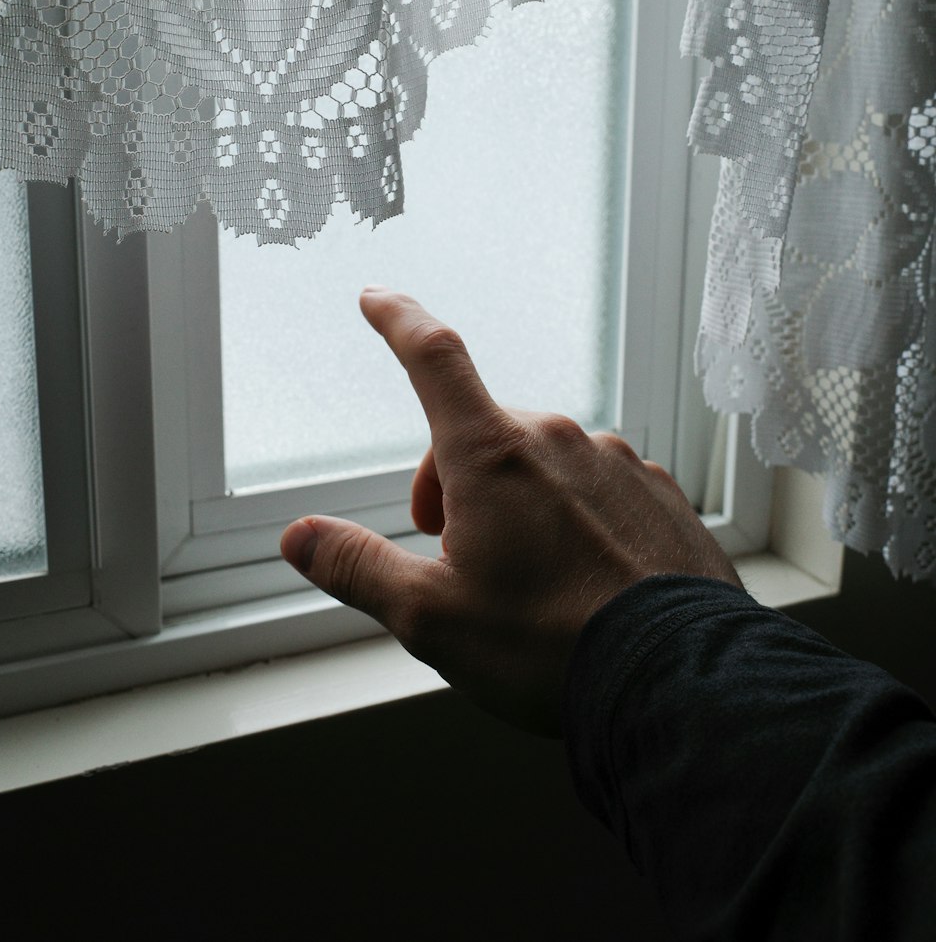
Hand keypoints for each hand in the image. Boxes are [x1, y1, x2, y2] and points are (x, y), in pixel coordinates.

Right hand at [280, 288, 742, 735]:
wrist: (678, 680)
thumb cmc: (549, 647)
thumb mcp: (431, 618)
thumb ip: (358, 567)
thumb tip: (300, 536)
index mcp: (493, 455)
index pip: (434, 358)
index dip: (399, 321)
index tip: (378, 297)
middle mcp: (558, 440)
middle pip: (479, 432)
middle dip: (450, 482)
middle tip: (450, 555)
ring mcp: (616, 462)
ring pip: (539, 462)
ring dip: (513, 501)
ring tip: (524, 583)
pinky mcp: (657, 493)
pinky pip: (595, 487)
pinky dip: (570, 517)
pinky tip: (578, 580)